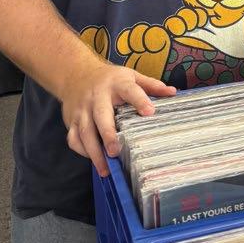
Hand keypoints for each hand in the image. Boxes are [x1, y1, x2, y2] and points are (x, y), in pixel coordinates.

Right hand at [61, 62, 176, 176]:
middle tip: (115, 151)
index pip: (129, 91)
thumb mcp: (131, 76)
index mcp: (116, 84)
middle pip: (100, 116)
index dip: (140, 100)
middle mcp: (96, 97)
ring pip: (84, 132)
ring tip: (105, 168)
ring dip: (93, 152)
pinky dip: (82, 151)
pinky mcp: (70, 120)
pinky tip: (94, 160)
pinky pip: (73, 138)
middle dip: (107, 134)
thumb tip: (173, 92)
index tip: (149, 112)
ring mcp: (81, 110)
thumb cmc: (110, 79)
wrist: (75, 74)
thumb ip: (151, 85)